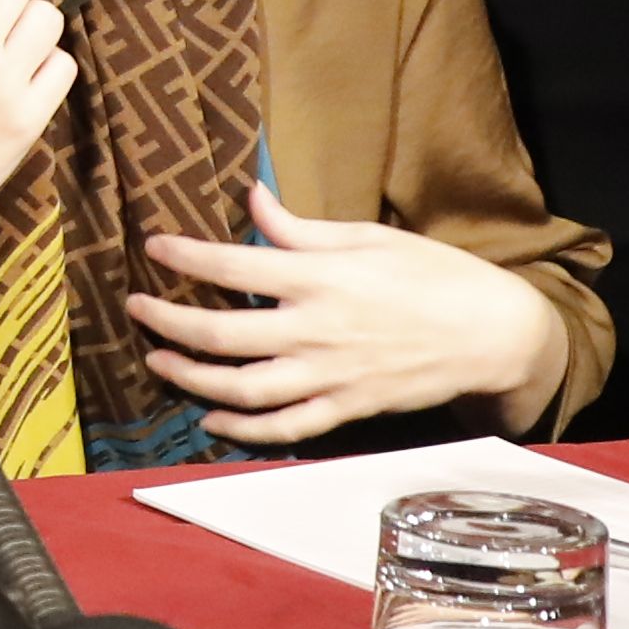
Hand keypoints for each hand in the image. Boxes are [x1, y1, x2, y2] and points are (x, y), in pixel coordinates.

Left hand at [125, 180, 566, 442]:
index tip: (153, 247)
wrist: (493, 334)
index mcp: (323, 278)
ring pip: (243, 388)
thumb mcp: (369, 237)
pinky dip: (243, 429)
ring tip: (158, 359)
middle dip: (169, 321)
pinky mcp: (347, 408)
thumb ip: (303, 228)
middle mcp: (318, 330)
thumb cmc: (434, 274)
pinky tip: (212, 418)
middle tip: (135, 307)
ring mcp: (330, 376)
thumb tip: (254, 199)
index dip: (186, 257)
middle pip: (223, 334)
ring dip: (192, 377)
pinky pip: (284, 428)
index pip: (235, 266)